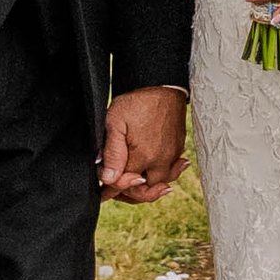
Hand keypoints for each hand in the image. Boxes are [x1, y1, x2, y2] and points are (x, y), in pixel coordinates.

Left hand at [100, 85, 187, 203]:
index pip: (124, 185)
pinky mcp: (178, 148)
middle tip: (117, 192)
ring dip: (148, 188)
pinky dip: (165, 177)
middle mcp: (160, 161)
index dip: (110, 190)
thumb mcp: (115, 123)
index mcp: (142, 157)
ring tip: (135, 186)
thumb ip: (112, 153)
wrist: (162, 86)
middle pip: (145, 190)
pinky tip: (159, 176)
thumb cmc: (138, 102)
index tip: (101, 193)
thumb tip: (108, 179)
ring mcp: (171, 155)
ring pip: (160, 183)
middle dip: (130, 193)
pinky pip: (173, 171)